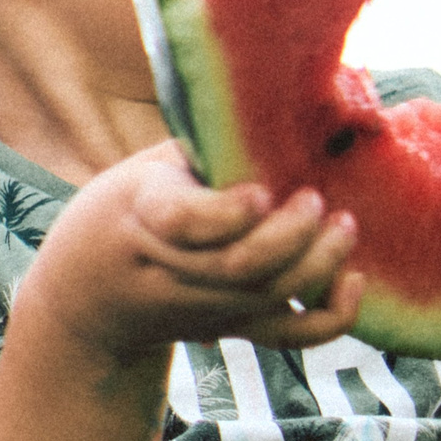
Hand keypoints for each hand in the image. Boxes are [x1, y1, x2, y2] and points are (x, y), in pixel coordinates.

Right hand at [31, 141, 361, 356]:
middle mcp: (170, 268)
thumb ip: (207, 150)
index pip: (179, 222)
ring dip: (317, 263)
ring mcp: (202, 305)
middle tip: (315, 198)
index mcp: (141, 213)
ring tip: (343, 223)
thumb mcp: (149, 167)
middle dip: (291, 234)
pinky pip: (288, 336)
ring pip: (268, 298)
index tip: (261, 191)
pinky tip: (352, 280)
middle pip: (237, 266)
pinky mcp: (230, 327)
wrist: (87, 291)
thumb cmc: (130, 207)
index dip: (226, 213)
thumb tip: (293, 104)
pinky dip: (330, 318)